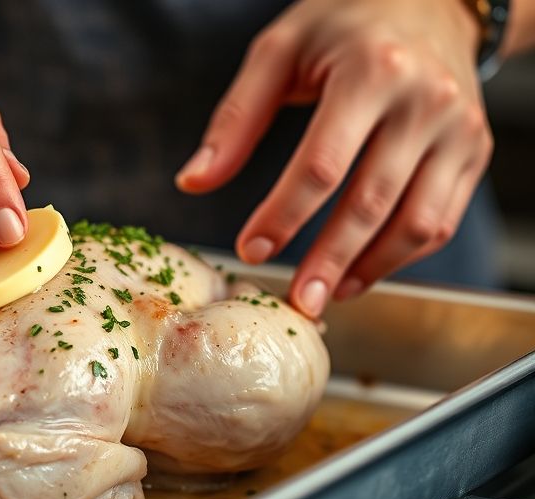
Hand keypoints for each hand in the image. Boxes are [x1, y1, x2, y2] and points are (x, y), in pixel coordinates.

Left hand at [175, 0, 490, 316]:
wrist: (432, 1)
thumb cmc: (344, 25)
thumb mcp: (279, 51)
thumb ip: (236, 119)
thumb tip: (193, 181)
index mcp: (371, 71)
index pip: (323, 164)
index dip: (283, 215)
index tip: (250, 250)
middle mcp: (426, 101)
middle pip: (372, 201)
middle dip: (329, 260)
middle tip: (297, 301)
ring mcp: (458, 129)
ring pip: (417, 222)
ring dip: (369, 269)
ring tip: (327, 294)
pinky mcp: (474, 151)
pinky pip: (441, 219)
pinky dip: (402, 257)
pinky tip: (361, 272)